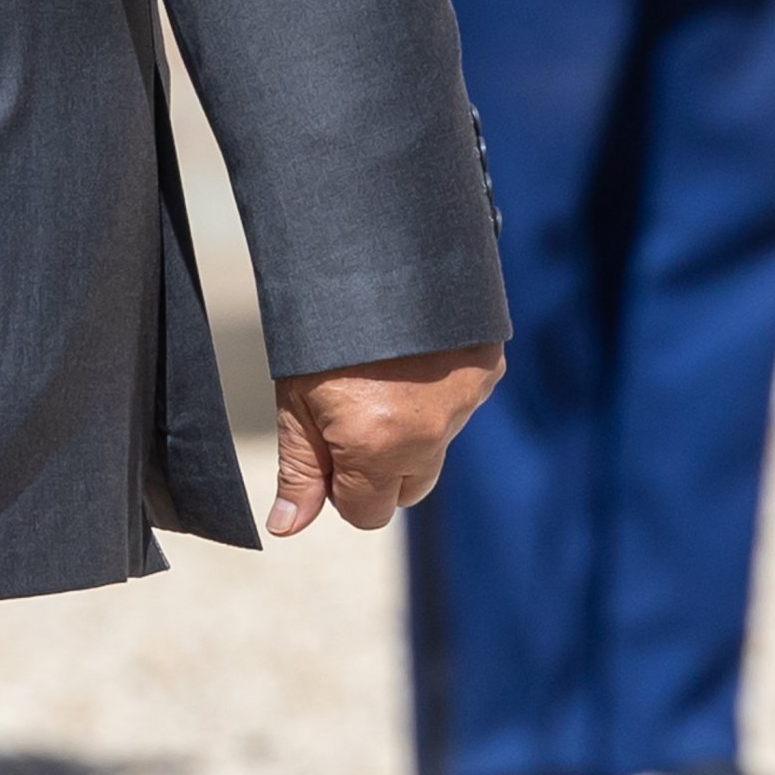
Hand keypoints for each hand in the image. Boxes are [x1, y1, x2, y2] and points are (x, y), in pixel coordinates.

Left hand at [270, 344, 503, 533]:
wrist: (376, 247)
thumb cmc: (321, 326)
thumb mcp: (295, 397)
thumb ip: (299, 468)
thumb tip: (286, 527)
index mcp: (378, 447)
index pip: (367, 514)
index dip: (341, 486)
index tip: (329, 443)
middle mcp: (431, 435)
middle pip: (408, 490)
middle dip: (380, 467)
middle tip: (353, 410)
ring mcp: (466, 402)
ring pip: (436, 447)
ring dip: (411, 427)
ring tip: (381, 372)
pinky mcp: (488, 370)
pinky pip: (460, 406)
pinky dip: (437, 392)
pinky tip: (411, 355)